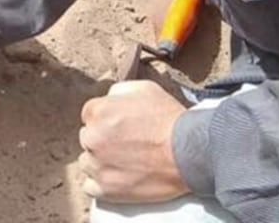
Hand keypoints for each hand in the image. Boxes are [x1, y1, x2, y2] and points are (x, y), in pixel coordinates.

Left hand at [78, 80, 190, 202]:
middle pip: (88, 138)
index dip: (106, 120)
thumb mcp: (144, 89)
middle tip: (127, 144)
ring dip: (101, 162)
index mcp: (98, 112)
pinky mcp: (106, 190)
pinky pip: (91, 187)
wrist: (190, 154)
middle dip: (103, 140)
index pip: (89, 115)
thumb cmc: (170, 120)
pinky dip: (102, 184)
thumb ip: (117, 92)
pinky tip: (119, 177)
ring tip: (126, 162)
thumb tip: (108, 100)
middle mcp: (92, 138)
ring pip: (88, 162)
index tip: (120, 127)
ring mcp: (98, 166)